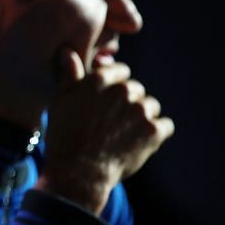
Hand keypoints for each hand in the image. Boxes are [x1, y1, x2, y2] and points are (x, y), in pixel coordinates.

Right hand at [36, 49, 174, 213]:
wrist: (78, 171)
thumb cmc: (64, 135)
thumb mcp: (59, 101)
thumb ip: (69, 75)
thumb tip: (68, 52)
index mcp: (100, 79)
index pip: (120, 71)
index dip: (113, 85)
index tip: (106, 102)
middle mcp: (123, 90)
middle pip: (136, 89)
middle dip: (127, 102)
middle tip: (112, 122)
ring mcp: (141, 110)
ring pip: (151, 106)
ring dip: (142, 117)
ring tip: (124, 134)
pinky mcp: (154, 131)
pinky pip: (165, 125)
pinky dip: (156, 133)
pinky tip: (138, 142)